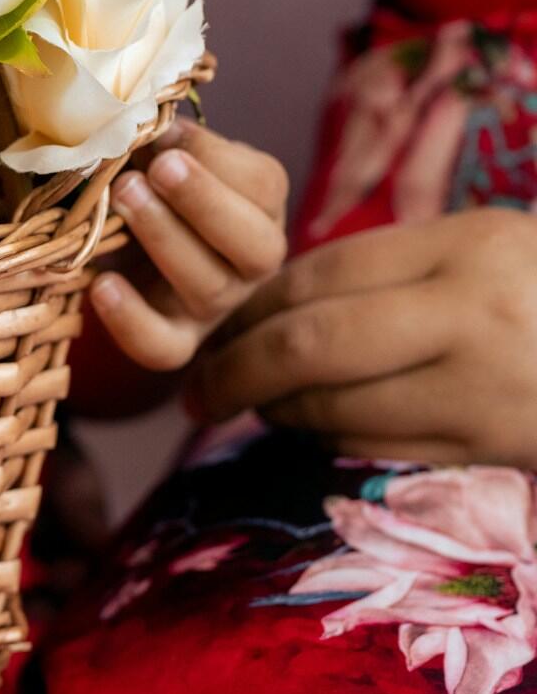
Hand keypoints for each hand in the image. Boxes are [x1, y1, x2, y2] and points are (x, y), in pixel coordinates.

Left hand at [88, 121, 289, 370]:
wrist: (126, 250)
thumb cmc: (152, 189)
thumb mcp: (163, 156)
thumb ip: (163, 138)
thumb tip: (147, 113)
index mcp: (258, 206)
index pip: (263, 185)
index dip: (218, 160)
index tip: (166, 133)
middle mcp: (250, 262)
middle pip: (257, 246)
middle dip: (205, 203)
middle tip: (158, 167)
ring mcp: (215, 308)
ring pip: (211, 288)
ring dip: (166, 240)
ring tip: (121, 198)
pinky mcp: (174, 342)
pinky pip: (162, 346)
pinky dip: (131, 319)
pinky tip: (99, 283)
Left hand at [192, 208, 536, 466]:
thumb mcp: (490, 248)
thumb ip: (395, 269)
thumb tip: (272, 302)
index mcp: (469, 245)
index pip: (321, 272)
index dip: (252, 302)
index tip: (215, 320)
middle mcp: (475, 313)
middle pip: (311, 343)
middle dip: (238, 367)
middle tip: (199, 387)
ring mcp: (486, 387)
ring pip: (335, 406)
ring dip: (277, 411)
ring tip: (252, 405)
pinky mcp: (494, 447)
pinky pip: (379, 446)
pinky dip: (331, 439)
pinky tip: (313, 429)